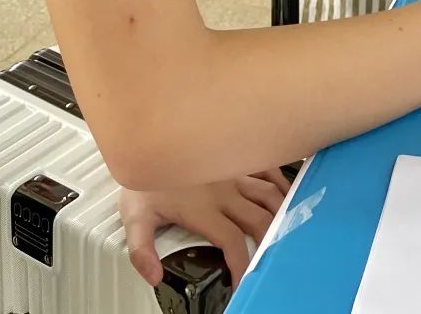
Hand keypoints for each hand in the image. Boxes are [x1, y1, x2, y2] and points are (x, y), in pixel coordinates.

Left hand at [119, 170, 288, 288]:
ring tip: (285, 226)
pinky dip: (279, 179)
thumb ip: (142, 251)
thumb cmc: (145, 177)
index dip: (242, 264)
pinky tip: (283, 190)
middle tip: (271, 256)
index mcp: (203, 209)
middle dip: (268, 241)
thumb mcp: (135, 217)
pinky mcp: (234, 157)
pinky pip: (264, 167)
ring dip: (280, 211)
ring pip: (268, 192)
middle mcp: (224, 190)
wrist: (149, 140)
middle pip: (259, 219)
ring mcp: (232, 172)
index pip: (232, 242)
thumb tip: (154, 277)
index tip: (242, 281)